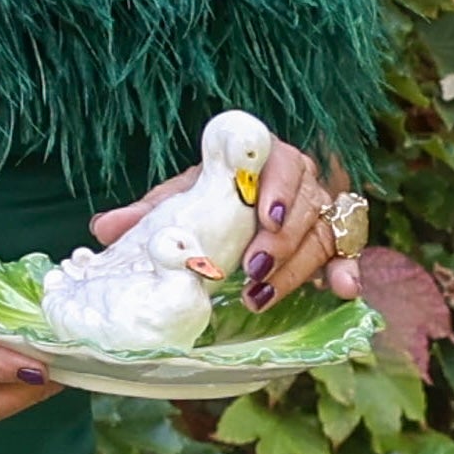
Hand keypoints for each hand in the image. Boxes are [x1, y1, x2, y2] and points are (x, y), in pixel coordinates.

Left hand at [91, 145, 360, 310]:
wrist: (245, 199)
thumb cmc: (212, 194)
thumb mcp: (182, 197)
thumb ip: (149, 211)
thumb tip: (104, 227)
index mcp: (265, 159)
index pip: (282, 163)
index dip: (278, 188)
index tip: (264, 216)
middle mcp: (302, 181)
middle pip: (307, 205)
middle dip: (281, 240)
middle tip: (253, 268)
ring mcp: (323, 210)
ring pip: (324, 233)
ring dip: (298, 267)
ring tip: (263, 294)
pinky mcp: (336, 240)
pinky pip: (349, 253)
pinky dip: (347, 271)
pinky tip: (344, 291)